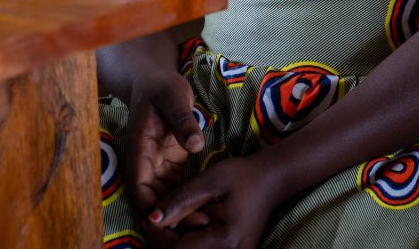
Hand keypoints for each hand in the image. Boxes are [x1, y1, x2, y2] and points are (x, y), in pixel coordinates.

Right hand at [126, 69, 205, 215]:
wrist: (156, 81)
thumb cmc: (162, 86)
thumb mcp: (174, 97)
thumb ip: (183, 120)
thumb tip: (195, 145)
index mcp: (140, 148)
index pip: (138, 186)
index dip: (152, 206)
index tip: (174, 216)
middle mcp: (145, 161)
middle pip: (152, 199)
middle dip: (171, 216)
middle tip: (199, 224)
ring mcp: (157, 164)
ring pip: (164, 197)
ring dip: (180, 211)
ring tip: (205, 221)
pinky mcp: (169, 163)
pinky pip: (175, 188)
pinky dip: (186, 199)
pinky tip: (206, 208)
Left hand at [146, 155, 276, 248]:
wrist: (270, 181)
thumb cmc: (242, 177)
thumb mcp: (210, 180)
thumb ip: (181, 200)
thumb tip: (152, 219)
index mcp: (224, 241)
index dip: (157, 236)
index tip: (148, 217)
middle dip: (165, 239)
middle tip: (161, 217)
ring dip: (177, 241)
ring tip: (177, 218)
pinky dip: (189, 242)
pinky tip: (189, 225)